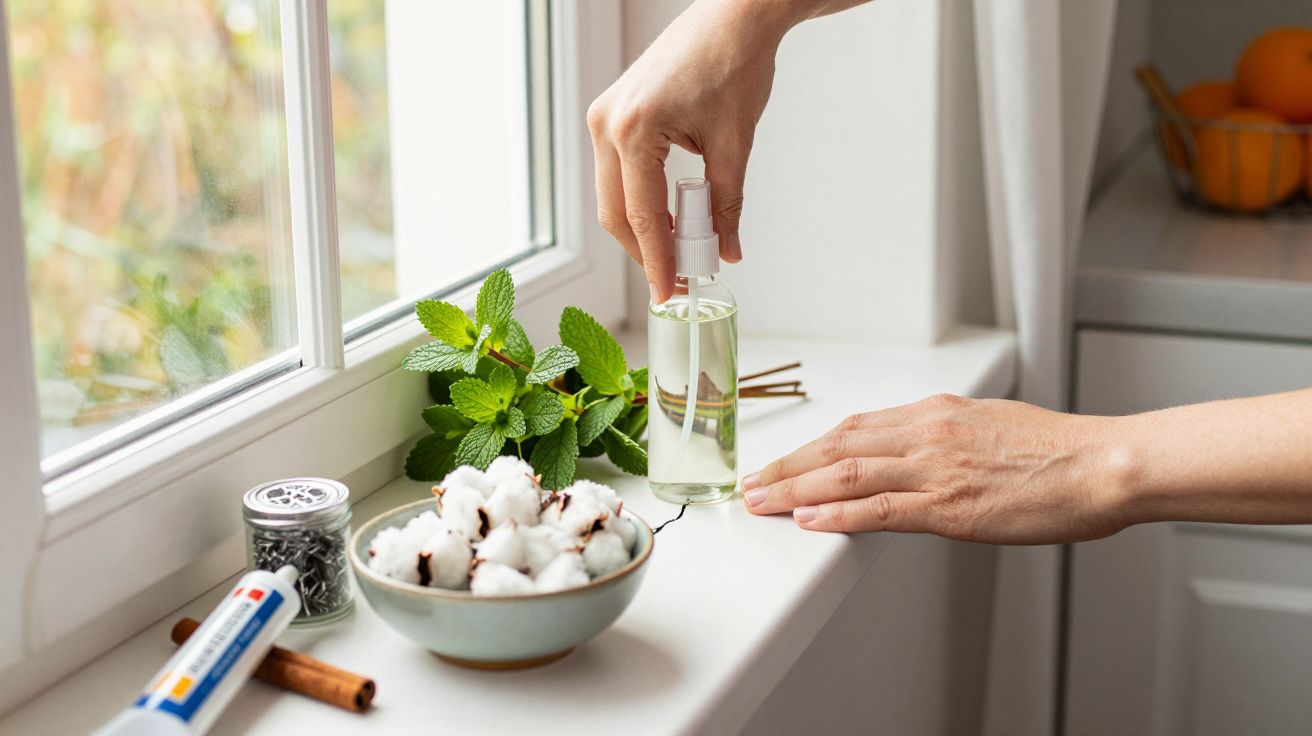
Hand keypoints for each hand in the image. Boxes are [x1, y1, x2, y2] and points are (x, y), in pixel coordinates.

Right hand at [586, 0, 794, 301]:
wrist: (733, 19)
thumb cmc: (734, 64)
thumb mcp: (735, 145)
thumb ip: (727, 205)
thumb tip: (728, 251)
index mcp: (634, 129)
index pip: (640, 215)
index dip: (656, 261)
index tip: (670, 293)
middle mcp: (608, 123)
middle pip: (616, 213)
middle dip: (646, 252)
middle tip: (676, 280)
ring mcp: (604, 117)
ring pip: (613, 196)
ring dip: (643, 228)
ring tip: (679, 253)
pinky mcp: (612, 115)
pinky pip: (619, 173)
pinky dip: (641, 200)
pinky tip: (669, 218)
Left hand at [742, 394, 1133, 543]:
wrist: (1102, 466)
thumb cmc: (1057, 453)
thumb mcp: (988, 428)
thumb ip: (943, 440)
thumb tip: (911, 457)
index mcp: (935, 413)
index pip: (854, 429)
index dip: (810, 448)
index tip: (783, 462)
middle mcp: (926, 432)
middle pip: (836, 447)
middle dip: (787, 467)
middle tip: (752, 483)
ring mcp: (934, 467)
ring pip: (844, 475)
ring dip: (794, 489)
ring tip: (760, 502)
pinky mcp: (948, 504)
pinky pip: (877, 509)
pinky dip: (835, 515)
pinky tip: (807, 520)